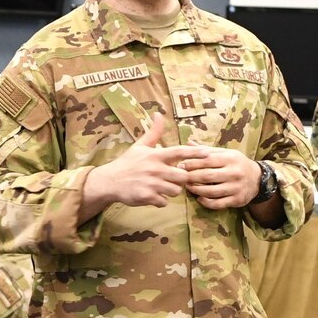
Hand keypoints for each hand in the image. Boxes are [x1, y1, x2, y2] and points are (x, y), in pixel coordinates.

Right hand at [80, 116, 196, 218]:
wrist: (109, 181)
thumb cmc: (127, 163)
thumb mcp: (140, 145)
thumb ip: (154, 132)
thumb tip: (159, 114)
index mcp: (155, 155)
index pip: (179, 152)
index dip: (195, 152)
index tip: (208, 153)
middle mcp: (155, 169)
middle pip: (183, 176)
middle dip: (182, 179)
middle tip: (174, 178)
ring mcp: (151, 184)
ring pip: (176, 191)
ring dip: (172, 191)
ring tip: (163, 187)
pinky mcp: (147, 197)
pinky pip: (164, 202)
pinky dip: (161, 201)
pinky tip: (153, 196)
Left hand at [178, 147, 265, 209]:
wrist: (258, 178)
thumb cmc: (236, 163)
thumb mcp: (225, 153)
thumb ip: (207, 150)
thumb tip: (188, 143)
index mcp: (230, 158)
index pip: (207, 160)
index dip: (191, 163)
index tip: (180, 165)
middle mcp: (234, 173)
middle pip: (207, 176)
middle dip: (191, 177)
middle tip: (180, 178)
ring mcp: (236, 187)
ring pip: (211, 191)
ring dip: (196, 190)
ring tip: (188, 187)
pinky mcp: (236, 200)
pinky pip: (218, 204)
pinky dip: (206, 202)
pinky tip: (199, 198)